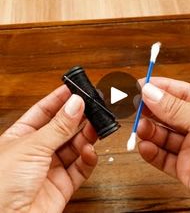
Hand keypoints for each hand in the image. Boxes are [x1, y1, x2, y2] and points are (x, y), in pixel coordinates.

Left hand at [0, 85, 97, 212]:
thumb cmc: (0, 185)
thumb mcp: (32, 146)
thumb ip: (58, 126)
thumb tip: (76, 104)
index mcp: (22, 137)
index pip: (44, 111)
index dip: (59, 99)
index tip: (74, 88)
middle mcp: (37, 150)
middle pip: (63, 128)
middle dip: (78, 117)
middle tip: (92, 107)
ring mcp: (51, 167)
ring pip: (75, 146)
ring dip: (87, 135)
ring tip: (96, 126)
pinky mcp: (63, 184)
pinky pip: (81, 167)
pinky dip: (88, 158)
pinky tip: (89, 150)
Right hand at [137, 77, 189, 212]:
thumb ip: (175, 108)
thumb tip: (150, 92)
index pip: (182, 92)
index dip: (161, 87)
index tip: (142, 84)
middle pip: (169, 114)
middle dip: (151, 109)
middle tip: (136, 106)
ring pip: (164, 136)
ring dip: (149, 131)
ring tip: (140, 127)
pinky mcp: (187, 170)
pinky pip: (164, 159)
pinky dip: (152, 153)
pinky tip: (145, 146)